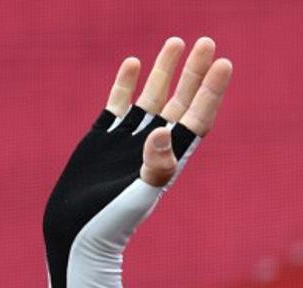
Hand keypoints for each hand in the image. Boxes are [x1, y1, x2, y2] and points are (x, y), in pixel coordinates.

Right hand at [44, 38, 231, 287]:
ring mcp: (130, 140)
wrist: (78, 231)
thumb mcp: (139, 192)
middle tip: (207, 42)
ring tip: (177, 42)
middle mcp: (155, 145)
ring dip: (165, 71)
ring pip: (153, 96)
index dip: (211, 90)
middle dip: (195, 72)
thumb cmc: (113, 219)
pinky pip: (120, 103)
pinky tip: (133, 63)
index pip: (198, 116)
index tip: (224, 63)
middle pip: (182, 100)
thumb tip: (163, 130)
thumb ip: (155, 164)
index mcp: (172, 157)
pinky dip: (127, 83)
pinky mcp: (105, 138)